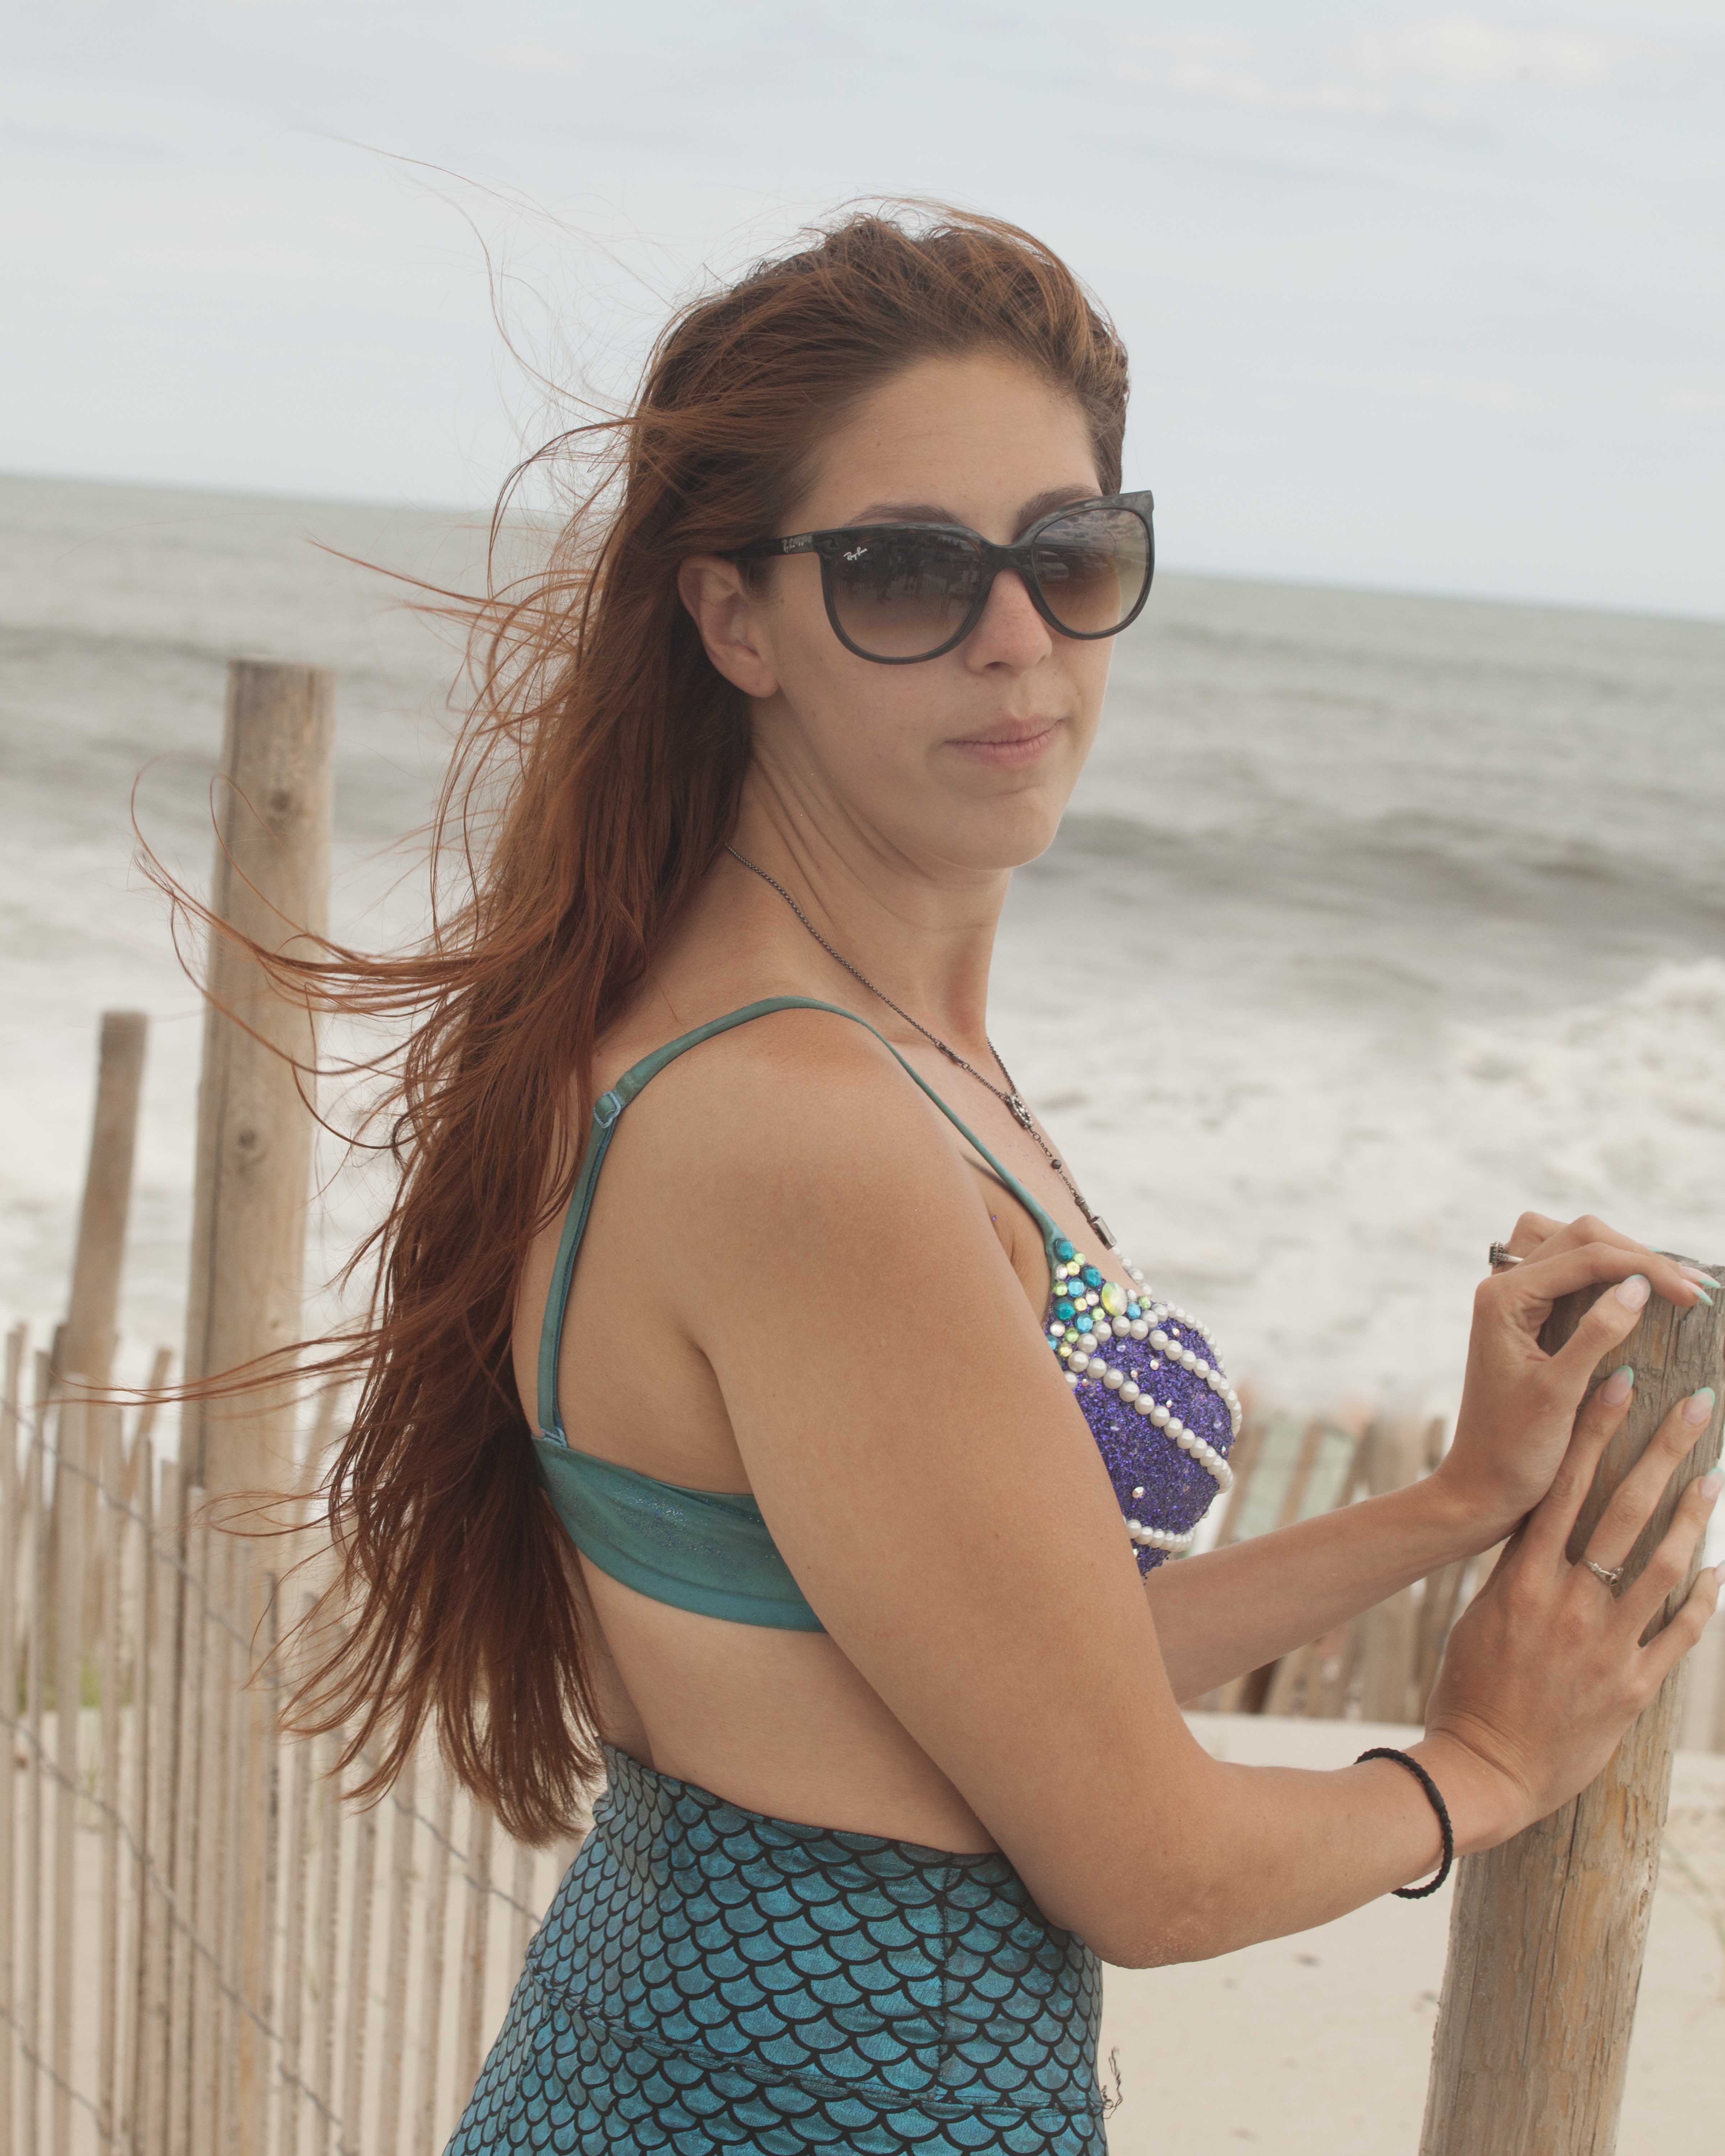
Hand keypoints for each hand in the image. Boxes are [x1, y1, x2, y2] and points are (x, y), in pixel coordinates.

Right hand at [1422, 1374, 1720, 1846]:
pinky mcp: (1632, 1688)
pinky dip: (1702, 1599)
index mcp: (1523, 1581)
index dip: (1593, 1433)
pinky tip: (1719, 1567)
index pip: (1564, 1488)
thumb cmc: (1469, 1690)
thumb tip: (1540, 1527)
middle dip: (1662, 1451)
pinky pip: (1679, 1634)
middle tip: (1695, 1405)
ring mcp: (1605, 1645)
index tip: (1619, 1385)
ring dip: (1693, 1514)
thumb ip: (1515, 1573)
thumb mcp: (1479, 1618)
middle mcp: (1567, 1603)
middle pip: (1624, 1511)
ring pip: (1662, 1564)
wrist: (1483, 1771)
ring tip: (1714, 1472)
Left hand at [1433, 1211, 1713, 1540]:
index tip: (1698, 1296)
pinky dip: (1607, 1275)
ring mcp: (1513, 1300)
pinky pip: (1568, 1274)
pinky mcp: (1526, 1318)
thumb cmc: (1514, 1450)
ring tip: (1672, 1284)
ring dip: (1622, 1256)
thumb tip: (1638, 1285)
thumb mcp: (1560, 1393)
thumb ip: (1596, 1334)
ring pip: (1572, 1246)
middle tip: (1695, 1289)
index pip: (1587, 1257)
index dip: (1648, 1268)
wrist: (1480, 1486)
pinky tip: (1641, 1295)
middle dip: (1640, 1254)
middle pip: (1579, 1237)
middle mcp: (1502, 1288)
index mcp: (1503, 1298)